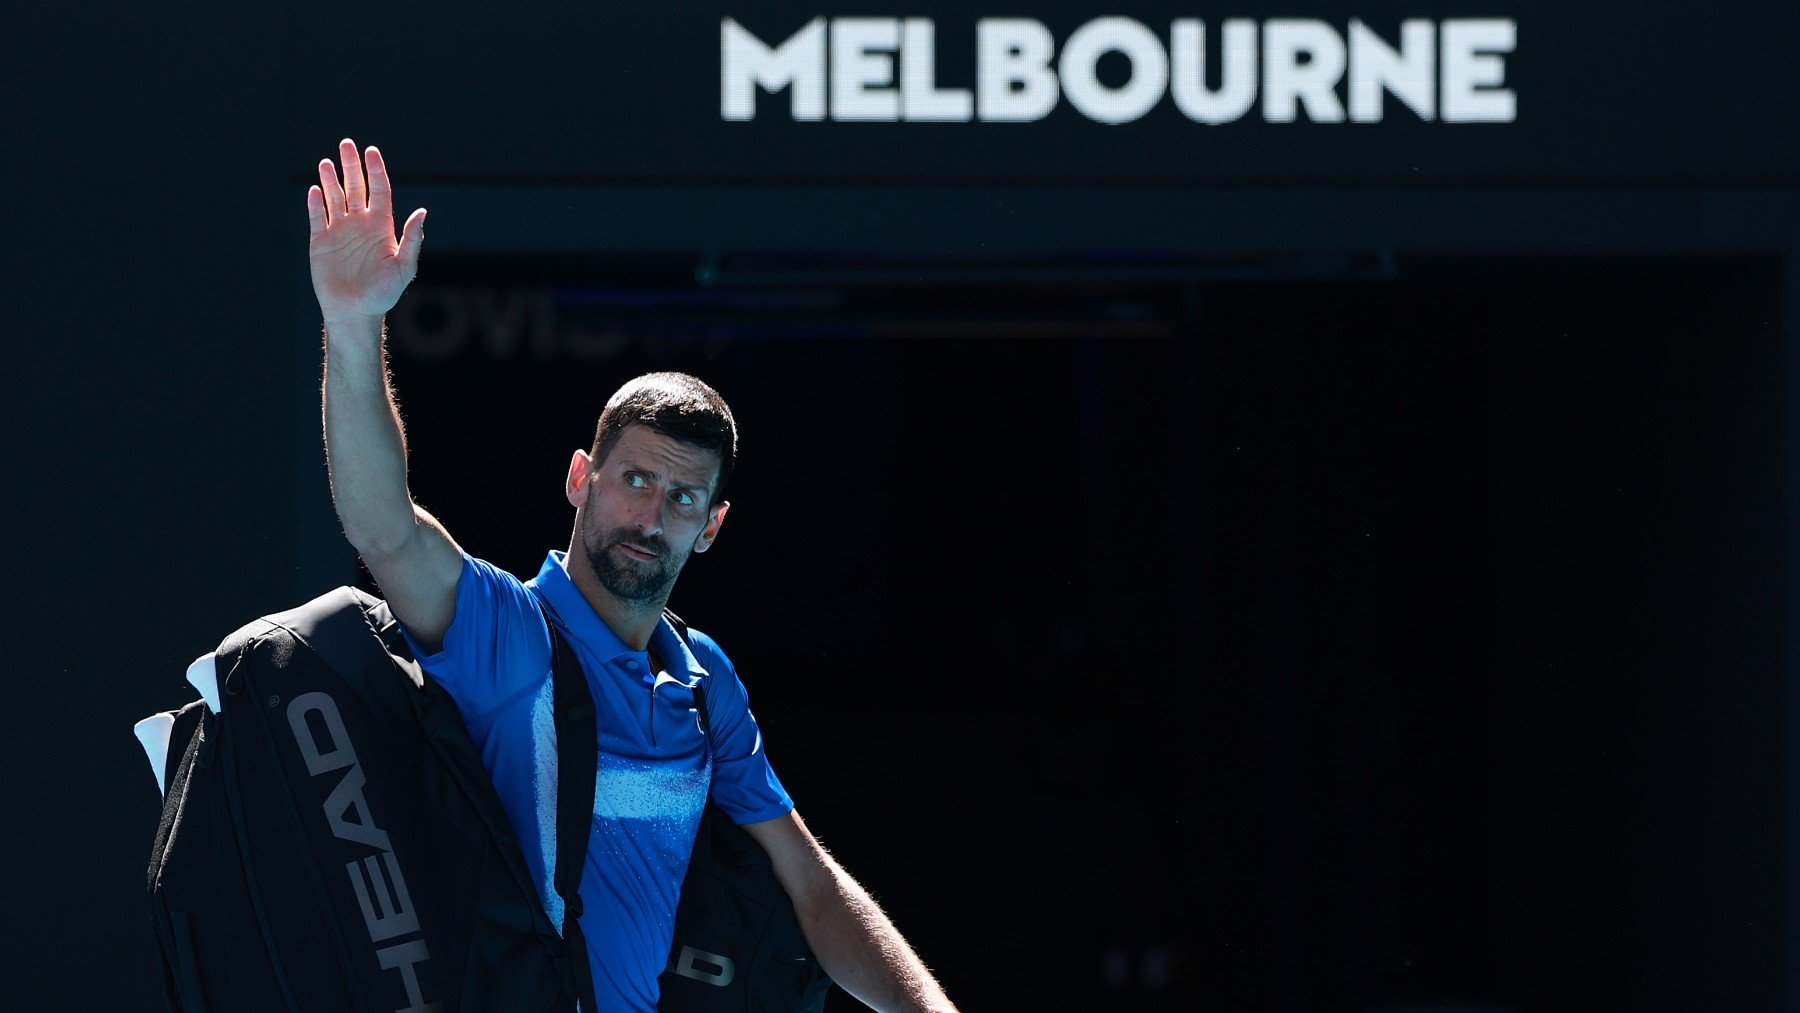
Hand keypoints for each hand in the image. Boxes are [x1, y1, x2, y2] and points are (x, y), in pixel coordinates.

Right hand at [308, 138, 426, 328]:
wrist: (356, 312)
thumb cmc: (384, 293)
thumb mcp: (404, 267)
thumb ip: (412, 239)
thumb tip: (422, 212)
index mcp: (381, 226)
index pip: (378, 191)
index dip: (375, 170)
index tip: (371, 151)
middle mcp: (360, 224)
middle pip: (356, 187)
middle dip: (351, 166)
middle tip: (346, 144)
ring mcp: (339, 232)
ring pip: (335, 198)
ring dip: (331, 180)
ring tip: (327, 162)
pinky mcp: (320, 242)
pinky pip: (317, 217)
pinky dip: (316, 204)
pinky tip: (316, 190)